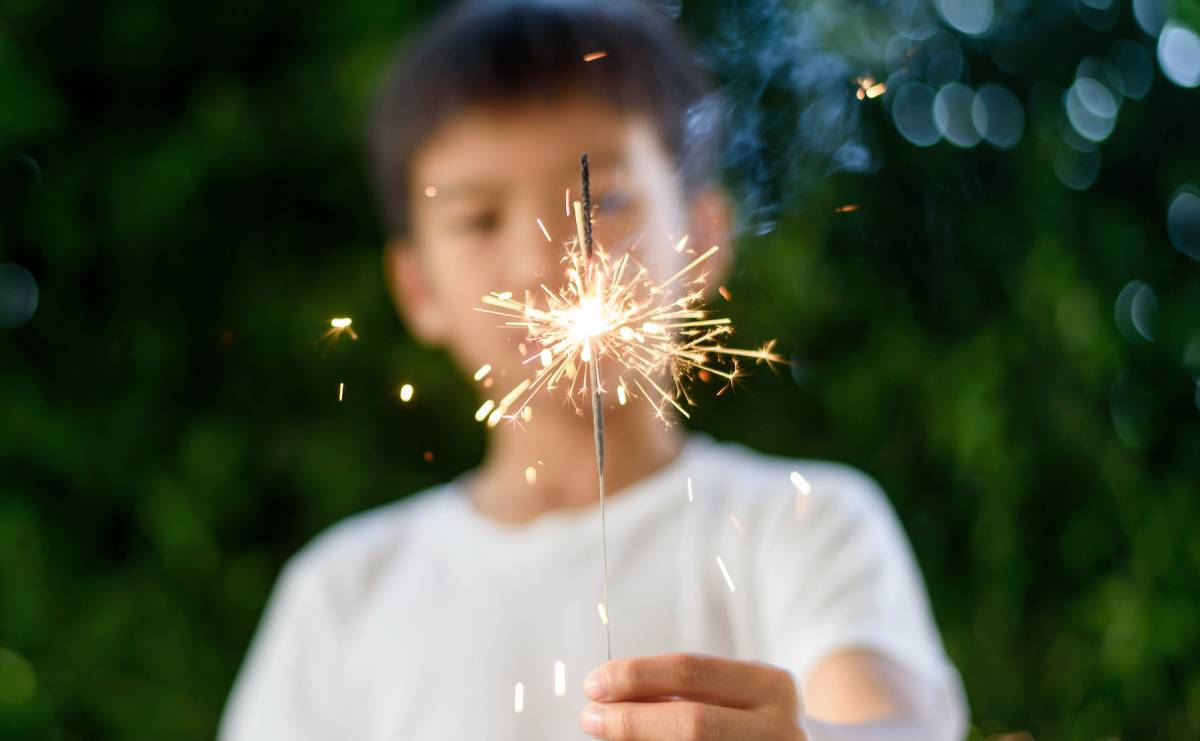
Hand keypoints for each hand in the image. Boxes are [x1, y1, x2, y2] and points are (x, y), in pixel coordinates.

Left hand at [578, 652, 805, 739]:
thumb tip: (611, 695)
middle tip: (590, 717)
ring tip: (608, 736)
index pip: (691, 672)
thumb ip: (686, 692)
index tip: (594, 683)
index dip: (636, 676)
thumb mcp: (737, 695)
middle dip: (631, 720)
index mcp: (772, 687)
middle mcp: (780, 729)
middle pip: (691, 723)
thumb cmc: (753, 723)